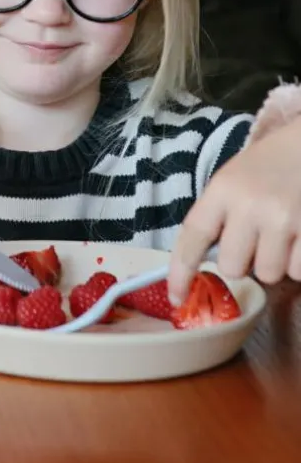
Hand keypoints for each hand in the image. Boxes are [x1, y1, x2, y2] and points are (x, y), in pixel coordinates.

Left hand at [168, 118, 300, 303]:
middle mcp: (252, 206)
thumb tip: (206, 260)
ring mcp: (286, 220)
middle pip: (233, 267)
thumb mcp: (233, 179)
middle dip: (243, 261)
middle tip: (255, 239)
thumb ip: (218, 214)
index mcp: (223, 190)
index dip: (180, 271)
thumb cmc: (269, 165)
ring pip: (269, 274)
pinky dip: (300, 261)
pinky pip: (300, 272)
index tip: (175, 297)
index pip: (193, 236)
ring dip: (275, 262)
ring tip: (282, 234)